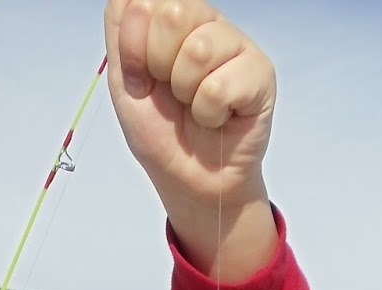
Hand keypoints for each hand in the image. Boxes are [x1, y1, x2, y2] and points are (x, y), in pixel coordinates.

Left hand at [104, 0, 276, 278]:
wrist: (188, 179)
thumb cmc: (162, 131)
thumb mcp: (125, 82)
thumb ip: (121, 34)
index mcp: (173, 19)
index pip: (146, 1)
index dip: (135, 45)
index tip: (142, 76)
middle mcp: (206, 23)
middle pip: (173, 13)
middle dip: (159, 65)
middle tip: (172, 92)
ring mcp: (235, 44)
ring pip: (197, 50)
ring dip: (186, 92)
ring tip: (195, 106)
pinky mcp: (260, 73)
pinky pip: (219, 86)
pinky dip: (208, 113)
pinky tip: (217, 117)